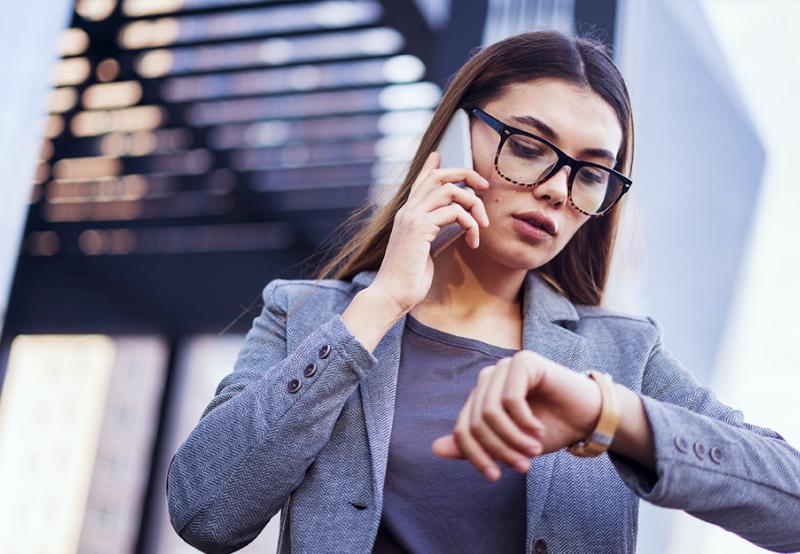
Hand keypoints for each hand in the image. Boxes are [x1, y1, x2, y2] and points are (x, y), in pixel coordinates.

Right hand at [370, 150, 490, 313]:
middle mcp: (407, 211)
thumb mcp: (426, 250)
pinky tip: (473, 242)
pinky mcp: (420, 228)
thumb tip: (458, 222)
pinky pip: (455, 212)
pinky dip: (471, 224)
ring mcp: (412, 217)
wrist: (391, 295)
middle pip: (438, 176)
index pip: (420, 181)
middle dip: (465, 174)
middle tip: (484, 186)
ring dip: (474, 204)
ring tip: (482, 225)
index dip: (431, 166)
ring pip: (451, 191)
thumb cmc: (409, 279)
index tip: (439, 155)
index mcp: (407, 215)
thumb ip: (437, 232)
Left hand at [431, 350, 602, 480]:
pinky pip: (510, 398)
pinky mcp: (524, 361)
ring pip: (491, 412)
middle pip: (476, 422)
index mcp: (480, 396)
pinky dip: (524, 421)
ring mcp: (505, 367)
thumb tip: (435, 449)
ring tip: (533, 451)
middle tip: (523, 466)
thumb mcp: (508, 445)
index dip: (475, 456)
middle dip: (499, 450)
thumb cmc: (549, 429)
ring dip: (513, 439)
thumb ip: (475, 445)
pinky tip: (539, 430)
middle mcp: (488, 378)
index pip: (462, 429)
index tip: (494, 477)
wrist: (587, 418)